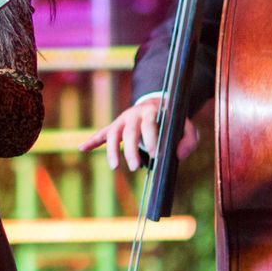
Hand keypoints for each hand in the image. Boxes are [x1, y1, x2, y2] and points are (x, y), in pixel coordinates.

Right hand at [81, 96, 199, 170]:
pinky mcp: (116, 126)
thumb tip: (177, 155)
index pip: (150, 124)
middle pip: (130, 132)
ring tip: (114, 166)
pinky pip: (102, 133)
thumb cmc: (173, 119)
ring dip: (112, 150)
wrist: (158, 103)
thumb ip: (188, 140)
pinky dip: (92, 140)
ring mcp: (123, 119)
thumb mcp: (186, 126)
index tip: (155, 155)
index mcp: (152, 111)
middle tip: (135, 167)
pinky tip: (83, 148)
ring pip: (113, 134)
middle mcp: (135, 114)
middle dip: (131, 150)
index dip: (151, 138)